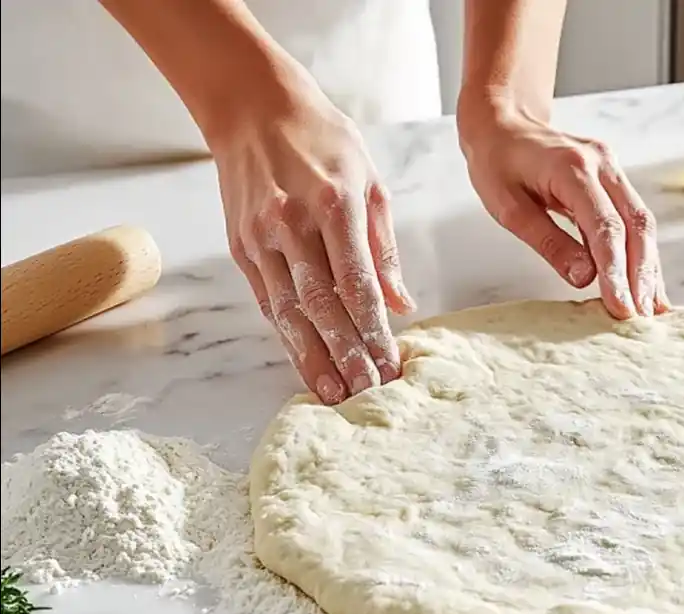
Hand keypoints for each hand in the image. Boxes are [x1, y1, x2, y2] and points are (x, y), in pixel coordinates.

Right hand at [210, 88, 414, 404]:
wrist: (252, 106)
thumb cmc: (323, 139)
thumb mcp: (370, 180)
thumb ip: (384, 246)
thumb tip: (402, 303)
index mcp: (334, 205)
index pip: (357, 284)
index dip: (374, 331)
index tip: (391, 363)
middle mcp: (293, 224)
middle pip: (322, 306)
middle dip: (347, 354)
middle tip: (368, 393)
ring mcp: (260, 238)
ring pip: (289, 311)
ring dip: (312, 357)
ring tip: (335, 394)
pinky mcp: (240, 247)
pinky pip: (267, 301)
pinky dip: (286, 337)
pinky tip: (303, 364)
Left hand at [458, 95, 669, 318]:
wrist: (503, 122)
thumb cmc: (498, 163)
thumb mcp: (509, 208)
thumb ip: (548, 242)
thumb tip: (584, 278)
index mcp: (574, 169)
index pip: (605, 228)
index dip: (616, 271)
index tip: (621, 306)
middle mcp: (603, 164)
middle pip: (636, 225)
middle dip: (641, 274)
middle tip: (641, 316)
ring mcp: (613, 170)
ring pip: (643, 224)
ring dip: (649, 267)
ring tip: (651, 308)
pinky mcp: (614, 180)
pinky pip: (635, 219)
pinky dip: (642, 253)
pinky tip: (647, 283)